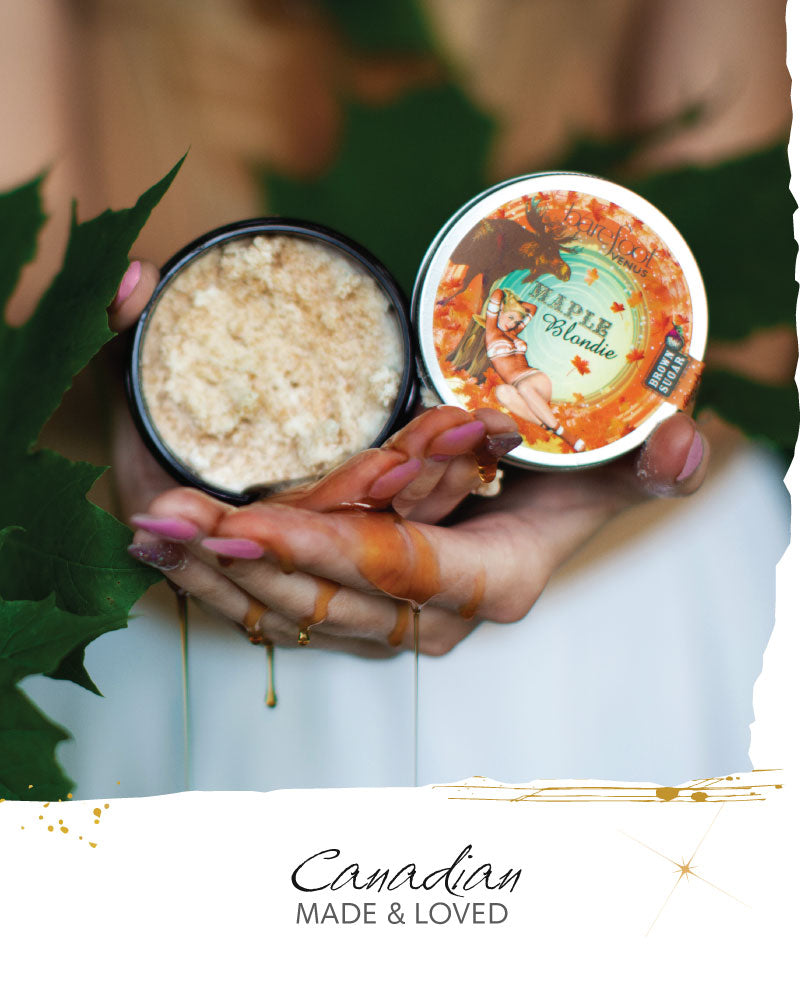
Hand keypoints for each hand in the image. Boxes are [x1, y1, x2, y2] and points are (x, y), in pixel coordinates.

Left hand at [112, 261, 708, 656]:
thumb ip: (643, 467)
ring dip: (214, 574)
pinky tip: (173, 546)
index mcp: (484, 584)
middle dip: (242, 563)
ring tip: (149, 527)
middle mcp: (427, 618)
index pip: (397, 571)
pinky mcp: (352, 607)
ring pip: (290, 610)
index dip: (326, 554)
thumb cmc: (564, 489)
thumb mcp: (604, 475)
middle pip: (323, 598)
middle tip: (167, 518)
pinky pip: (281, 603)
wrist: (533, 518)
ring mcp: (385, 619)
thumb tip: (687, 444)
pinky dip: (223, 578)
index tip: (249, 528)